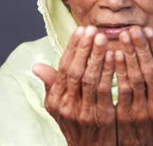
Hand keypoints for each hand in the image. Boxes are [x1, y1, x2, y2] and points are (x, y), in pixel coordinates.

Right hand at [33, 26, 116, 145]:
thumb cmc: (77, 123)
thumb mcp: (59, 107)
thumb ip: (53, 85)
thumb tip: (36, 65)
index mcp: (57, 99)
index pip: (64, 68)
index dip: (73, 48)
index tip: (81, 29)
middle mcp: (67, 105)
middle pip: (75, 71)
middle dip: (85, 48)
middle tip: (93, 29)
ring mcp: (84, 112)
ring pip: (90, 79)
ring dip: (97, 56)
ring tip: (104, 38)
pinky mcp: (102, 117)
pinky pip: (106, 91)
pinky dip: (110, 72)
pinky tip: (116, 57)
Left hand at [115, 26, 152, 145]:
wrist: (141, 145)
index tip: (147, 29)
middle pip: (150, 70)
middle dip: (141, 47)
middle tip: (132, 28)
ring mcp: (144, 111)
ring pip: (136, 79)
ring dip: (129, 56)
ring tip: (122, 37)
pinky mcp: (127, 117)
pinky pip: (121, 90)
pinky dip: (117, 72)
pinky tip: (113, 56)